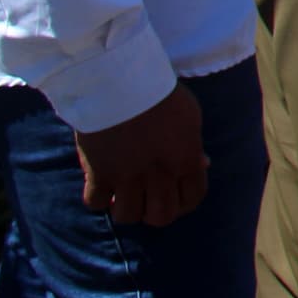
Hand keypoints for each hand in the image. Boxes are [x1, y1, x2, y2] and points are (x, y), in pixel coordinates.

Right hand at [75, 81, 207, 226]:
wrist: (121, 80)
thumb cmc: (159, 92)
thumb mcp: (190, 115)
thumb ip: (194, 146)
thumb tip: (202, 165)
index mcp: (186, 159)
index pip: (193, 199)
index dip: (183, 204)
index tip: (173, 198)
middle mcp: (160, 174)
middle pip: (161, 217)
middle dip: (155, 212)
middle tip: (146, 198)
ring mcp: (128, 176)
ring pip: (128, 216)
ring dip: (125, 207)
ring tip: (122, 193)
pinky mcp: (99, 172)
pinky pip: (95, 203)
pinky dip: (98, 198)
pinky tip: (101, 184)